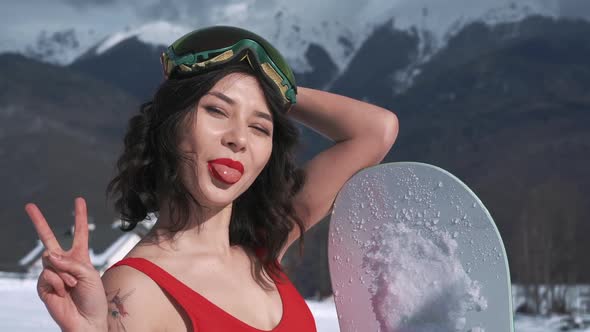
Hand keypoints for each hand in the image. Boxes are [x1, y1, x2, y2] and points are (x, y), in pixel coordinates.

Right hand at [25, 197, 107, 331]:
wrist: (86, 321)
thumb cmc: (93, 298)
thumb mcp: (89, 274)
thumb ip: (70, 262)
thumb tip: (48, 255)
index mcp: (80, 257)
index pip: (79, 233)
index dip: (79, 217)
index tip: (78, 200)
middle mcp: (64, 263)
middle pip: (48, 238)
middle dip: (38, 221)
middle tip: (29, 205)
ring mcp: (52, 274)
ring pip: (50, 261)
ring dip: (65, 274)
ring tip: (72, 286)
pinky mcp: (43, 286)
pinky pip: (47, 275)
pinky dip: (57, 282)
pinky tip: (62, 292)